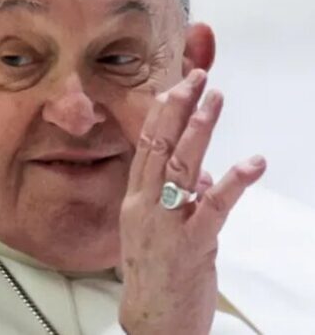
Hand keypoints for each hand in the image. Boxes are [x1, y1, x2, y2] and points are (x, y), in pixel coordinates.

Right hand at [118, 69, 265, 333]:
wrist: (153, 322)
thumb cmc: (156, 277)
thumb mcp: (160, 233)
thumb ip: (180, 200)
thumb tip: (205, 177)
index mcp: (135, 202)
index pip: (146, 148)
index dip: (161, 115)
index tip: (175, 87)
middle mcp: (144, 207)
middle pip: (160, 149)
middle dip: (179, 110)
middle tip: (196, 78)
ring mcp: (165, 225)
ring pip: (181, 168)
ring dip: (199, 131)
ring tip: (214, 101)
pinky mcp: (192, 244)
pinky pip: (213, 208)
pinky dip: (234, 182)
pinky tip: (252, 163)